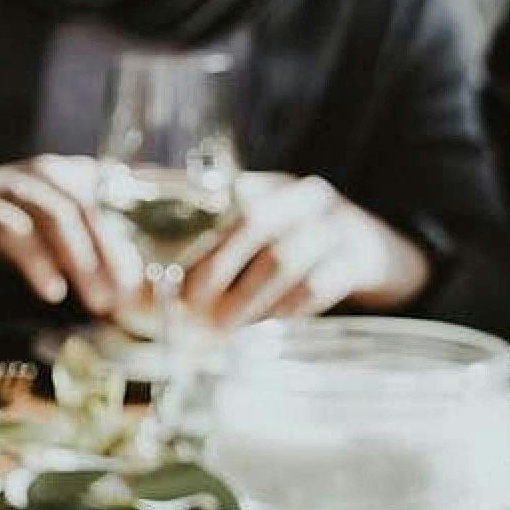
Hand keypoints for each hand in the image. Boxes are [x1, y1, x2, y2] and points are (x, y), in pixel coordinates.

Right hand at [0, 156, 140, 313]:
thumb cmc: (12, 221)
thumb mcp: (55, 222)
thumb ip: (92, 236)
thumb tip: (136, 272)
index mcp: (73, 174)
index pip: (116, 199)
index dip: (137, 235)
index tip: (150, 276)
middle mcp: (48, 174)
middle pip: (90, 211)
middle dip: (114, 257)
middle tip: (127, 297)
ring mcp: (15, 187)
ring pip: (59, 219)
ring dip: (83, 262)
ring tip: (99, 301)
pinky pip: (17, 234)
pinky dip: (38, 263)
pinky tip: (53, 291)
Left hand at [178, 173, 427, 326]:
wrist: (368, 252)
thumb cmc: (289, 248)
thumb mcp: (258, 231)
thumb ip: (207, 246)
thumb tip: (142, 276)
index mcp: (270, 182)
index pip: (225, 196)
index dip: (193, 231)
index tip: (167, 269)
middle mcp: (303, 195)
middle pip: (253, 219)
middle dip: (216, 268)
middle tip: (192, 305)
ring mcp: (336, 224)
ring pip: (284, 258)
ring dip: (246, 298)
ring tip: (222, 326)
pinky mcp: (358, 259)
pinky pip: (316, 286)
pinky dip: (284, 309)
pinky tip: (266, 322)